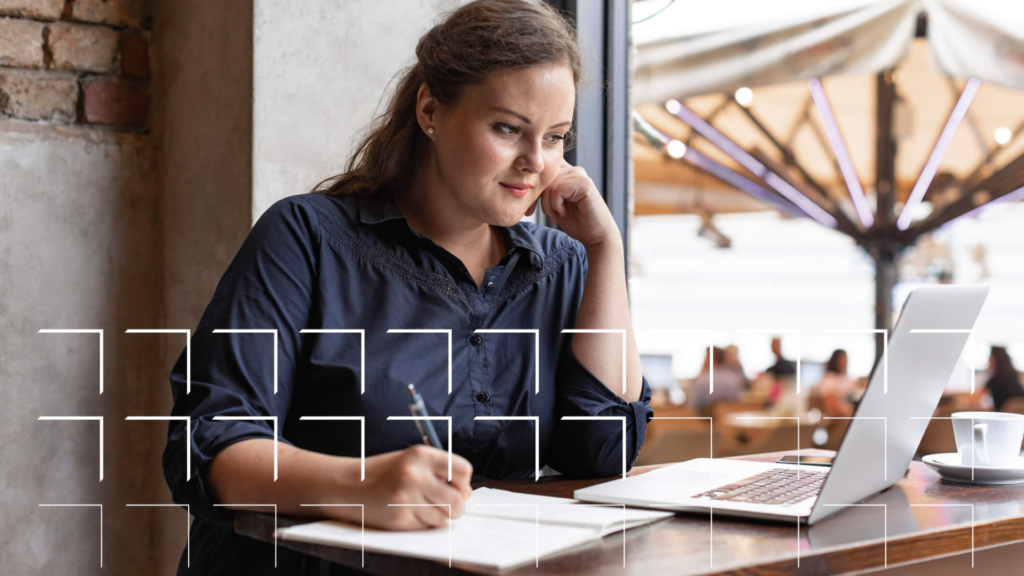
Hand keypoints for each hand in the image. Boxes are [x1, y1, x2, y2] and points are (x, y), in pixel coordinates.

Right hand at [343, 445, 473, 529]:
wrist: (347, 486)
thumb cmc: (384, 473)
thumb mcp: (412, 461)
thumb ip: (441, 472)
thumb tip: (468, 494)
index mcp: (421, 455)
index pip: (463, 470)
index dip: (463, 483)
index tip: (455, 487)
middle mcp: (415, 474)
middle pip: (458, 501)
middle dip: (455, 507)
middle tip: (443, 504)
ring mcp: (406, 498)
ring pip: (443, 518)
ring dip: (436, 516)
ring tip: (417, 504)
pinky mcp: (399, 518)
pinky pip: (426, 527)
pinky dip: (421, 523)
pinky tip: (406, 511)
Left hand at [525, 160, 619, 248]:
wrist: (596, 236)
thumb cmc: (577, 222)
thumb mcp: (554, 204)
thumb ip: (545, 192)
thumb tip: (524, 185)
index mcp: (566, 172)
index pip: (542, 171)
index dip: (534, 190)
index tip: (532, 210)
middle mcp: (573, 170)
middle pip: (543, 179)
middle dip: (539, 201)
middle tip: (550, 216)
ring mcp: (580, 174)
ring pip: (548, 185)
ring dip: (548, 205)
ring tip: (558, 215)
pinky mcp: (584, 183)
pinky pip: (556, 190)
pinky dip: (556, 205)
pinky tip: (564, 213)